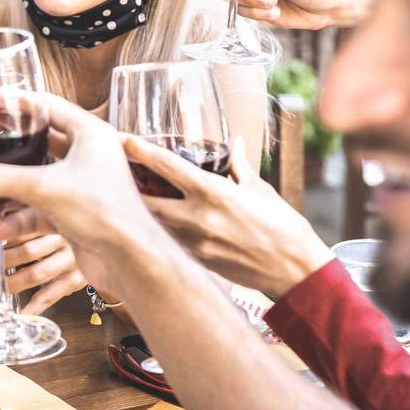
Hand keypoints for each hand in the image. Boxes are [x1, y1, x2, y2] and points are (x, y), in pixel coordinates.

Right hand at [0, 94, 161, 296]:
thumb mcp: (43, 187)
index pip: (48, 106)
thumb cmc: (105, 212)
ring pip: (34, 181)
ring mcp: (81, 185)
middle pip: (38, 145)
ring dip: (5, 191)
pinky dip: (18, 216)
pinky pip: (39, 208)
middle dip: (5, 154)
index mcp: (90, 134)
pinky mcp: (75, 213)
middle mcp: (88, 156)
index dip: (18, 102)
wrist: (130, 261)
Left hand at [0, 212, 86, 315]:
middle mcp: (65, 239)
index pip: (28, 222)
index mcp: (55, 218)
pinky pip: (48, 296)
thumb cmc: (60, 227)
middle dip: (4, 260)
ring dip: (10, 283)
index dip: (9, 229)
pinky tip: (18, 313)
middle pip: (28, 251)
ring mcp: (72, 261)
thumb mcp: (44, 213)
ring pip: (35, 274)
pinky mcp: (76, 280)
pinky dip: (32, 308)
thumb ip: (19, 215)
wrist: (99, 240)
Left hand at [123, 135, 332, 297]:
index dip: (140, 150)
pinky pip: (169, 241)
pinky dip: (159, 230)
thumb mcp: (260, 190)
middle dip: (127, 185)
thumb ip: (239, 166)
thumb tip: (234, 143)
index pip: (166, 166)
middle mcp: (198, 218)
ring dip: (140, 209)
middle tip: (114, 173)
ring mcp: (194, 243)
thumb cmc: (283, 227)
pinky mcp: (196, 261)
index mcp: (214, 193)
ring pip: (153, 223)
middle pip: (145, 199)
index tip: (122, 139)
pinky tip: (153, 222)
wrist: (295, 270)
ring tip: (128, 196)